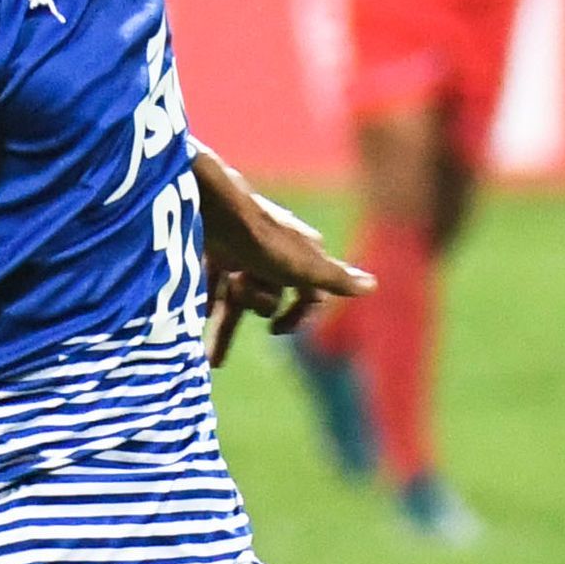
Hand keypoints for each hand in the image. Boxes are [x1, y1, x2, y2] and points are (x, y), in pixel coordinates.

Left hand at [191, 153, 372, 363]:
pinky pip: (211, 280)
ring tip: (207, 357)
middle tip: (219, 353)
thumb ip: (334, 278)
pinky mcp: (213, 246)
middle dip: (248, 317)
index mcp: (300, 254)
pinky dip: (205, 300)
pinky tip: (192, 321)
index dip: (298, 317)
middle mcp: (273, 251)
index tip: (275, 331)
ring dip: (222, 325)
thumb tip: (372, 285)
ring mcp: (241, 248)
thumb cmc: (262, 238)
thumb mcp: (302, 266)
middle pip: (266, 297)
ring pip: (235, 294)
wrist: (213, 206)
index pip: (310, 294)